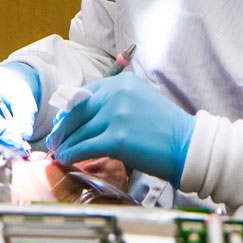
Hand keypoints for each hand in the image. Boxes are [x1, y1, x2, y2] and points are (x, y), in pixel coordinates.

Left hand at [47, 72, 193, 185]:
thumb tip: (80, 116)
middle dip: (62, 128)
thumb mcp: (139, 102)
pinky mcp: (118, 139)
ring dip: (65, 143)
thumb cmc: (165, 128)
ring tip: (60, 152)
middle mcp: (118, 95)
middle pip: (77, 111)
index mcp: (122, 83)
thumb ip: (113, 103)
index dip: (69, 110)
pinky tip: (67, 159)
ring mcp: (117, 116)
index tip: (62, 122)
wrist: (187, 145)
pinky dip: (71, 154)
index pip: (84, 93)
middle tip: (55, 140)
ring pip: (79, 131)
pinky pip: (84, 147)